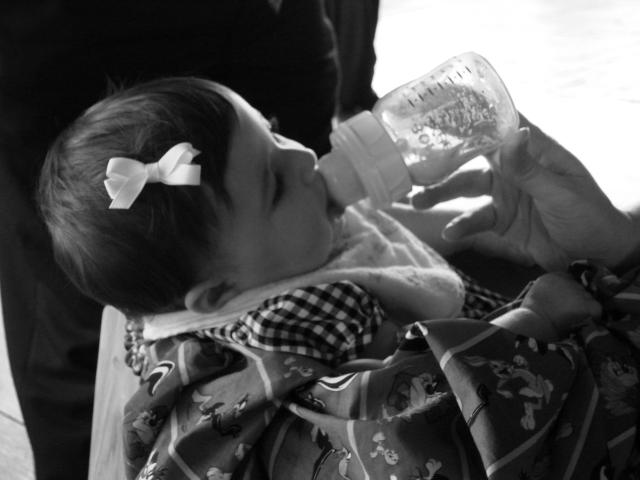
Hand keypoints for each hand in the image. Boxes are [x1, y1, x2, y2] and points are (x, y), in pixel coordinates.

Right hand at [411, 115, 639, 270]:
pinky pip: (475, 220)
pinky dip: (461, 226)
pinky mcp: (501, 221)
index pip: (501, 124)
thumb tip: (512, 133)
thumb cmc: (589, 213)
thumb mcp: (560, 191)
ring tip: (417, 202)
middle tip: (415, 165)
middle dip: (444, 161)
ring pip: (466, 188)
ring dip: (442, 194)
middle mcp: (514, 168)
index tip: (442, 111)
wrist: (596, 255)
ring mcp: (505, 194)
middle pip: (473, 157)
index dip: (474, 116)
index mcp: (533, 151)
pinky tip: (450, 233)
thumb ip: (529, 168)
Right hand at [521, 272, 601, 336]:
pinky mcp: (588, 304)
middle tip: (569, 311)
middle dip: (577, 299)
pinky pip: (596, 309)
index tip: (565, 301)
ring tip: (574, 318)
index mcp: (555, 276)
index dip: (569, 291)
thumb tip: (560, 294)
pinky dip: (593, 315)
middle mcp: (569, 281)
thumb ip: (550, 289)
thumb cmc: (531, 312)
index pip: (569, 280)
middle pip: (580, 289)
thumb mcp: (536, 293)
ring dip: (584, 307)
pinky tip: (582, 321)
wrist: (534, 322)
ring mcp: (579, 292)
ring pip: (589, 298)